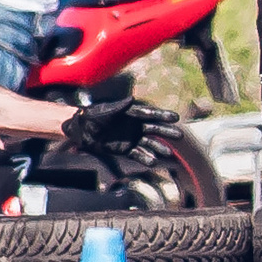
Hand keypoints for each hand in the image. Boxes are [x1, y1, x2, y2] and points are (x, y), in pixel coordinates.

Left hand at [60, 96, 182, 152]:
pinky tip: (154, 162)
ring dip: (159, 148)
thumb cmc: (92, 115)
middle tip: (180, 136)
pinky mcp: (126, 149)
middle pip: (154, 129)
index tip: (176, 118)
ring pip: (149, 143)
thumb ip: (118, 107)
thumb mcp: (104, 110)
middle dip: (167, 132)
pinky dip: (145, 159)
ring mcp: (132, 138)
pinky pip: (138, 155)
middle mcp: (135, 125)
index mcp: (132, 112)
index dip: (163, 116)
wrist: (81, 129)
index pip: (150, 114)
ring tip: (169, 153)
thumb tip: (131, 99)